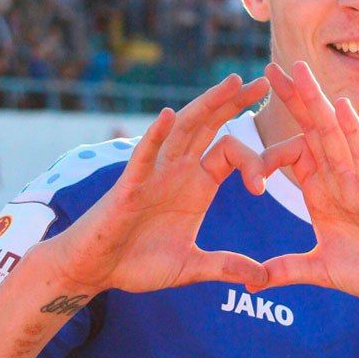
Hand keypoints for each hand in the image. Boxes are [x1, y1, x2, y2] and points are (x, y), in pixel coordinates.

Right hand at [44, 74, 282, 293]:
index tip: (263, 187)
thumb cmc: (138, 263)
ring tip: (230, 83)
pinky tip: (169, 116)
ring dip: (206, 105)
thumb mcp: (191, 267)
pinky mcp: (129, 186)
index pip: (231, 153)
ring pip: (184, 131)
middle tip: (262, 81)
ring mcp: (154, 173)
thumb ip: (225, 266)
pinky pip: (144, 156)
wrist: (95, 271)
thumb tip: (262, 277)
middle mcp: (178, 170)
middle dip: (235, 103)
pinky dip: (155, 135)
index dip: (253, 161)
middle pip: (210, 127)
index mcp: (197, 184)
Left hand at [256, 62, 358, 304]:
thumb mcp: (321, 270)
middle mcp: (339, 178)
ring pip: (333, 133)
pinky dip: (351, 130)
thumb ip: (288, 269)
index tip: (241, 160)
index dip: (265, 155)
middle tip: (270, 68)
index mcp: (322, 192)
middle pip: (311, 130)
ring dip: (316, 101)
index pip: (291, 157)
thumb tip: (253, 280)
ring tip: (299, 71)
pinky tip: (339, 105)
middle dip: (292, 100)